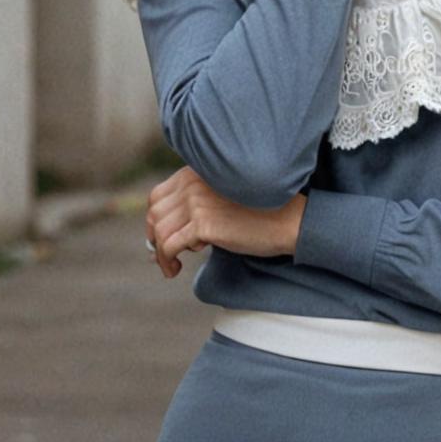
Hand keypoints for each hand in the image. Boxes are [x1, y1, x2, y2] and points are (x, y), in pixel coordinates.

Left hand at [145, 167, 306, 277]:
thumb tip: (156, 238)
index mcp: (196, 171)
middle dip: (154, 237)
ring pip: (159, 232)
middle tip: (165, 255)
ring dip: (160, 254)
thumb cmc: (258, 211)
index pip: (157, 195)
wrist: (286, 220)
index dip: (156, 220)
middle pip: (154, 213)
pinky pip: (169, 246)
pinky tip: (176, 270)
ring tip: (172, 267)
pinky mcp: (203, 224)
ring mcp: (197, 202)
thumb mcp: (221, 197)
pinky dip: (167, 261)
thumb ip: (193, 206)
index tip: (161, 238)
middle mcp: (193, 182)